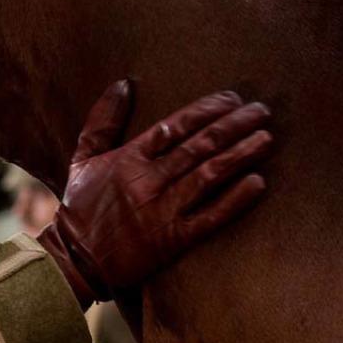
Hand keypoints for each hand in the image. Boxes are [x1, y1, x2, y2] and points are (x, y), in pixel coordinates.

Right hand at [38, 81, 272, 308]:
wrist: (77, 258)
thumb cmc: (80, 205)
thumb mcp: (82, 157)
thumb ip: (102, 120)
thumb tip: (123, 84)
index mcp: (127, 158)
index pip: (173, 126)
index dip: (205, 110)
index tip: (231, 98)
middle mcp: (148, 180)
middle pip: (198, 147)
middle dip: (233, 126)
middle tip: (261, 111)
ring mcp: (162, 210)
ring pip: (209, 176)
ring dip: (240, 155)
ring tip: (266, 138)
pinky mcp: (173, 239)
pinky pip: (210, 216)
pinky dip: (235, 200)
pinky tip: (258, 183)